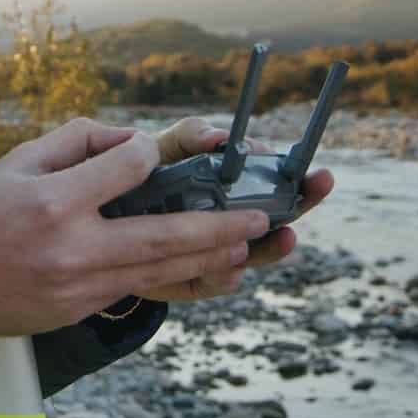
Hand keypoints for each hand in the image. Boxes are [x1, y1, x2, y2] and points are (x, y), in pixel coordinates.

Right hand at [0, 117, 270, 351]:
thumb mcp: (17, 161)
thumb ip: (77, 140)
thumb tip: (130, 140)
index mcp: (54, 200)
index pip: (129, 167)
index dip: (150, 153)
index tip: (155, 150)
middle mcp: (72, 247)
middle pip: (165, 236)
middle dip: (219, 227)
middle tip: (258, 218)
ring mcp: (78, 287)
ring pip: (161, 272)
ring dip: (211, 260)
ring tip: (248, 247)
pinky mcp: (77, 310)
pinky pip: (137, 292)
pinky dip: (176, 281)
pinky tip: (205, 272)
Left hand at [129, 116, 336, 302]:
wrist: (100, 220)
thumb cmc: (141, 175)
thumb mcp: (165, 150)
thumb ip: (190, 137)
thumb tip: (219, 136)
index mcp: (233, 189)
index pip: (279, 184)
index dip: (301, 181)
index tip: (316, 174)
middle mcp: (232, 222)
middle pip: (279, 219)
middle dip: (300, 206)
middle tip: (318, 196)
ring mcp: (214, 253)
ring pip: (252, 254)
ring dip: (270, 248)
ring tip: (283, 237)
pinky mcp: (192, 280)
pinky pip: (214, 280)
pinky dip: (223, 274)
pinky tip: (229, 266)